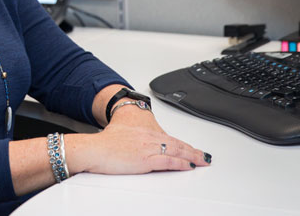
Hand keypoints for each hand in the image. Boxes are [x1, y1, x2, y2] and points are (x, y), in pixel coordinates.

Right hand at [65, 106, 211, 174]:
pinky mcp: (145, 159)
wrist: (94, 149)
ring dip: (192, 157)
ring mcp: (148, 148)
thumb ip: (134, 141)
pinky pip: (168, 161)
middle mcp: (148, 138)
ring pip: (176, 151)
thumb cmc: (104, 144)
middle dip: (193, 151)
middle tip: (205, 156)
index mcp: (143, 132)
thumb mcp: (121, 136)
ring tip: (203, 161)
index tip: (193, 149)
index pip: (169, 138)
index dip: (183, 144)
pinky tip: (189, 166)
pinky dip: (180, 163)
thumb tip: (139, 148)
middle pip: (176, 144)